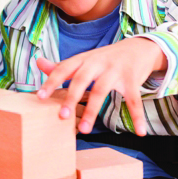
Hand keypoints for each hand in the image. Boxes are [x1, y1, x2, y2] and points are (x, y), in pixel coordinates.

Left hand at [36, 37, 166, 135]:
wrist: (138, 47)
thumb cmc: (105, 58)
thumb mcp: (83, 60)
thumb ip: (62, 66)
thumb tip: (38, 63)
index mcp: (83, 59)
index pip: (63, 69)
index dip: (51, 82)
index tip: (40, 97)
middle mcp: (97, 62)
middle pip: (81, 79)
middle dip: (71, 98)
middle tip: (62, 116)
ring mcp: (115, 70)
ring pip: (101, 91)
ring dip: (92, 111)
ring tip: (84, 130)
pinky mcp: (132, 78)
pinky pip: (133, 99)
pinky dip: (136, 116)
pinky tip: (139, 132)